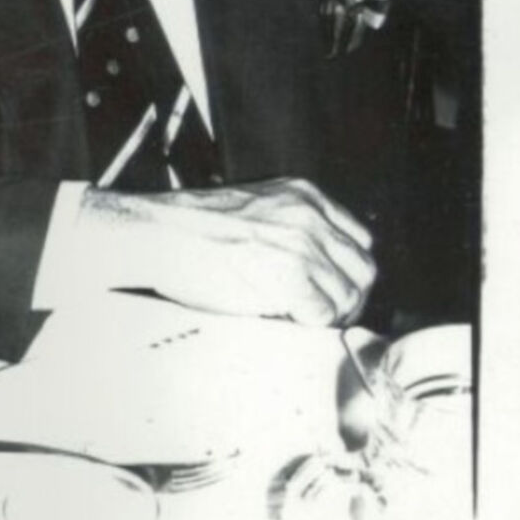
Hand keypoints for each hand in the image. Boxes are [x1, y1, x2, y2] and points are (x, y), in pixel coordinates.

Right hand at [78, 177, 376, 326]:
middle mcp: (310, 214)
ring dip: (328, 315)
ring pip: (348, 295)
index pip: (359, 241)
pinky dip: (309, 324)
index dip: (346, 273)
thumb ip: (289, 227)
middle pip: (363, 269)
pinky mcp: (289, 272)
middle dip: (346, 297)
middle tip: (319, 315)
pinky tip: (284, 319)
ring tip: (297, 319)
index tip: (331, 291)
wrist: (156, 232)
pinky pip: (323, 313)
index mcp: (304, 195)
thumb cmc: (190, 229)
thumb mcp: (253, 208)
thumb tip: (317, 272)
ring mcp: (302, 242)